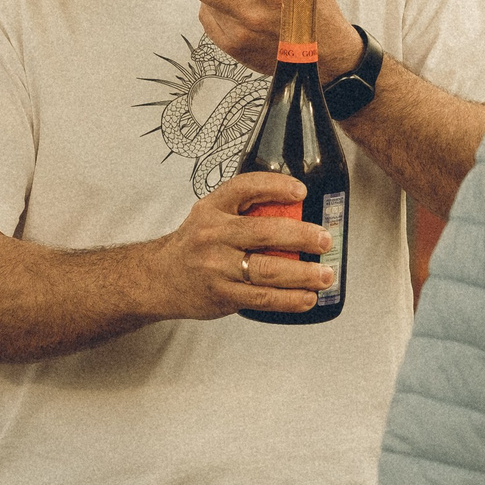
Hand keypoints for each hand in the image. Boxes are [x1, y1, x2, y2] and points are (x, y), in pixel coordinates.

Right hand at [150, 172, 334, 320]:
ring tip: (324, 275)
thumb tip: (297, 212)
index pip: (245, 188)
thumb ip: (244, 211)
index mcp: (213, 208)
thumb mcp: (210, 215)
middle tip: (324, 240)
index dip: (275, 186)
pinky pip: (262, 298)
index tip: (301, 191)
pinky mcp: (222, 295)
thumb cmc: (195, 245)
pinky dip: (289, 299)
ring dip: (302, 274)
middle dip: (301, 236)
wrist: (159, 278)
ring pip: (267, 270)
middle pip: (264, 232)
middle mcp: (213, 235)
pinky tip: (307, 297)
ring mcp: (216, 267)